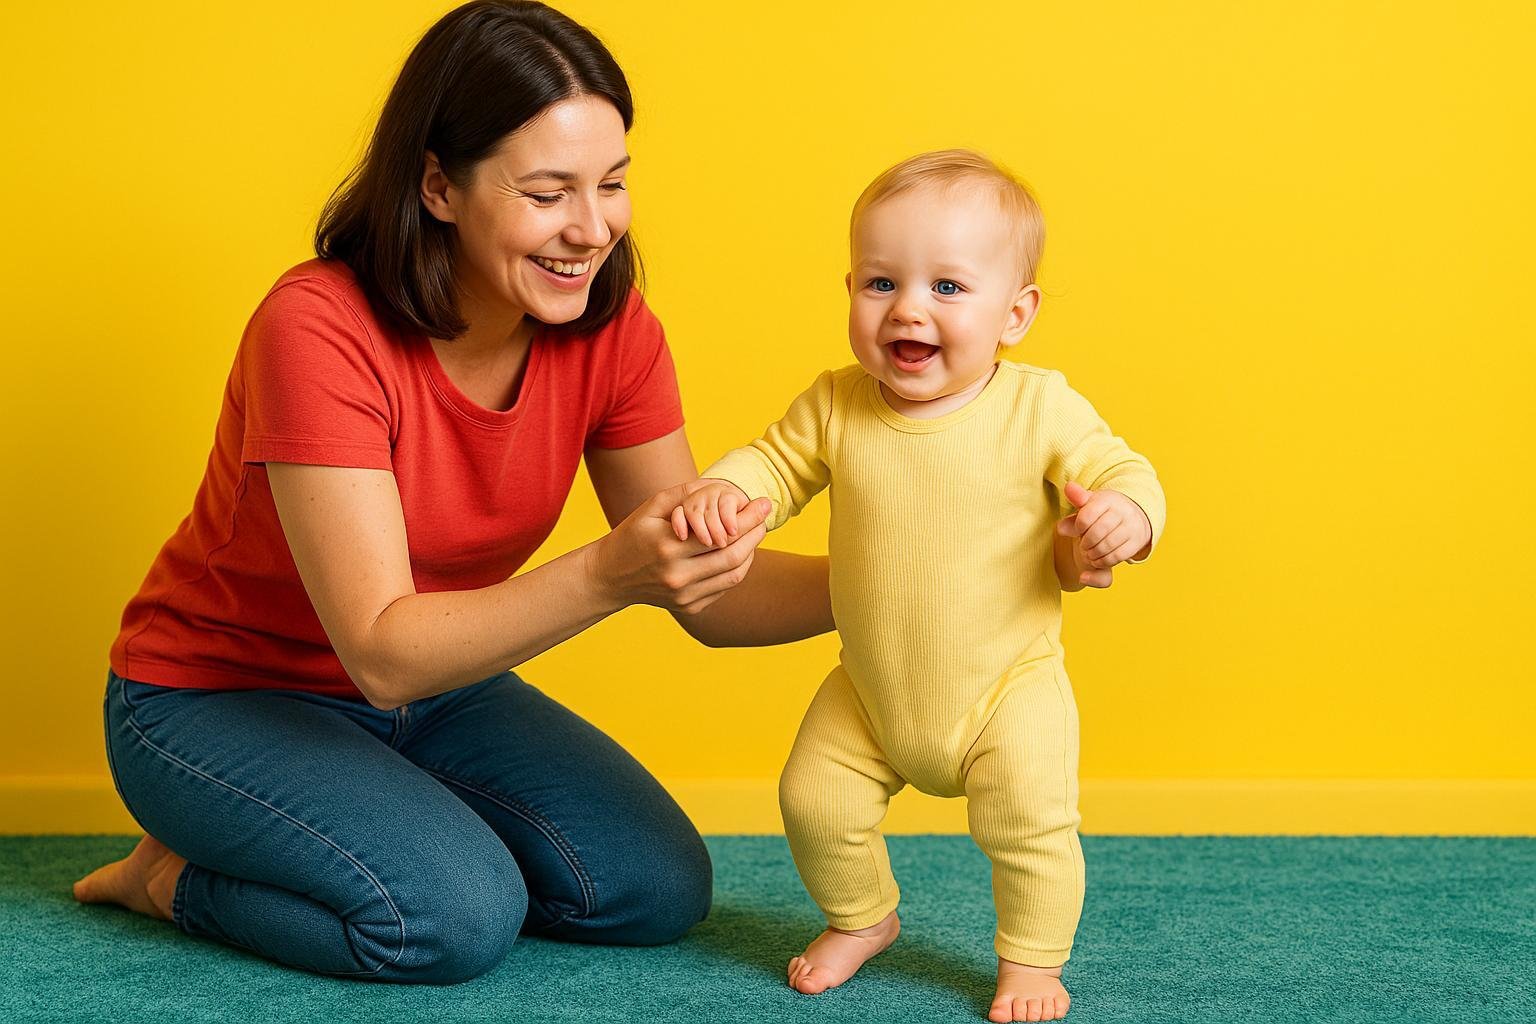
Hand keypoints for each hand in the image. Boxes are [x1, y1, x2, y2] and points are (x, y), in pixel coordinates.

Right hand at [588, 481, 772, 614]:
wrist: (610, 577)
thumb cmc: (632, 535)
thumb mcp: (652, 507)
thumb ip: (686, 494)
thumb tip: (722, 486)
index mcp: (667, 547)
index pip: (721, 532)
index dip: (748, 518)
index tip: (764, 503)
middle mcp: (677, 575)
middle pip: (733, 556)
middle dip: (755, 534)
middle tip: (764, 518)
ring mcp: (684, 596)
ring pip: (734, 575)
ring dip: (750, 552)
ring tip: (755, 533)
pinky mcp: (689, 607)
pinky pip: (724, 587)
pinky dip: (736, 569)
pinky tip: (738, 552)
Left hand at [1055, 482, 1150, 586]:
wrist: (1132, 518)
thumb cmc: (1103, 512)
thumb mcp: (1088, 505)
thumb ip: (1071, 514)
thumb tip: (1060, 528)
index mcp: (1106, 499)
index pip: (1087, 516)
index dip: (1079, 527)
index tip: (1079, 530)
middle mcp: (1122, 511)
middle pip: (1098, 531)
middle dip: (1086, 542)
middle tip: (1083, 546)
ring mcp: (1131, 527)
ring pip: (1108, 545)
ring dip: (1093, 553)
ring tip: (1088, 553)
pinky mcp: (1136, 542)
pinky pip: (1117, 556)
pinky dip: (1103, 561)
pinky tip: (1097, 560)